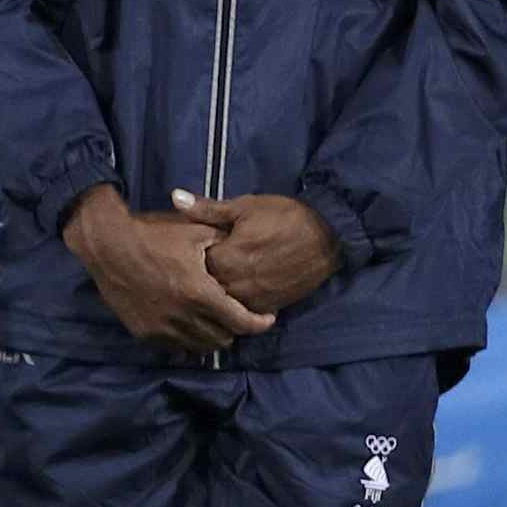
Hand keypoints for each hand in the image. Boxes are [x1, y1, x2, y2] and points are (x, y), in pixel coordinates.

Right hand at [62, 186, 271, 351]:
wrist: (108, 245)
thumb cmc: (154, 236)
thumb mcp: (196, 233)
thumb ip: (226, 243)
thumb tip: (249, 248)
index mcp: (199, 293)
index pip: (241, 322)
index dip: (259, 324)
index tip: (267, 319)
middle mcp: (182, 317)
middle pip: (223, 338)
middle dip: (235, 329)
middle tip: (237, 316)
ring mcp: (161, 328)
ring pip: (200, 347)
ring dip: (212, 337)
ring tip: (215, 323)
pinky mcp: (143, 333)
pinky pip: (175, 348)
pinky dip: (188, 341)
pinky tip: (190, 326)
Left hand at [175, 190, 342, 316]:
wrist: (332, 235)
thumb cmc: (286, 216)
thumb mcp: (244, 207)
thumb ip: (206, 209)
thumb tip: (175, 196)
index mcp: (225, 259)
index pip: (191, 266)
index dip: (189, 258)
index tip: (190, 251)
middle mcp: (236, 284)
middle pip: (204, 288)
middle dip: (200, 279)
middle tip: (204, 266)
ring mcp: (253, 298)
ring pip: (223, 302)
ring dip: (219, 293)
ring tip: (222, 277)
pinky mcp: (271, 306)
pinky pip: (244, 310)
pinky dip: (238, 302)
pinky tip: (238, 288)